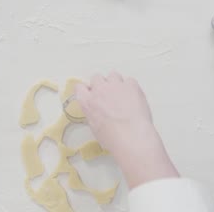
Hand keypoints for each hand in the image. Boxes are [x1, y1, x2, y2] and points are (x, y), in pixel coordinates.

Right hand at [75, 72, 178, 188]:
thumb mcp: (95, 128)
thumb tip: (99, 111)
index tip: (91, 93)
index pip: (79, 87)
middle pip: (96, 77)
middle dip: (101, 84)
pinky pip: (129, 80)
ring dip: (115, 82)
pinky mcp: (131, 85)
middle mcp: (99, 90)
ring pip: (113, 75)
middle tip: (108, 95)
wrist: (132, 136)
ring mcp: (115, 85)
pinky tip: (133, 97)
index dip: (86, 90)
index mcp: (87, 102)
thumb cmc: (113, 138)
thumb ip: (94, 113)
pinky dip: (130, 87)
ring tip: (122, 95)